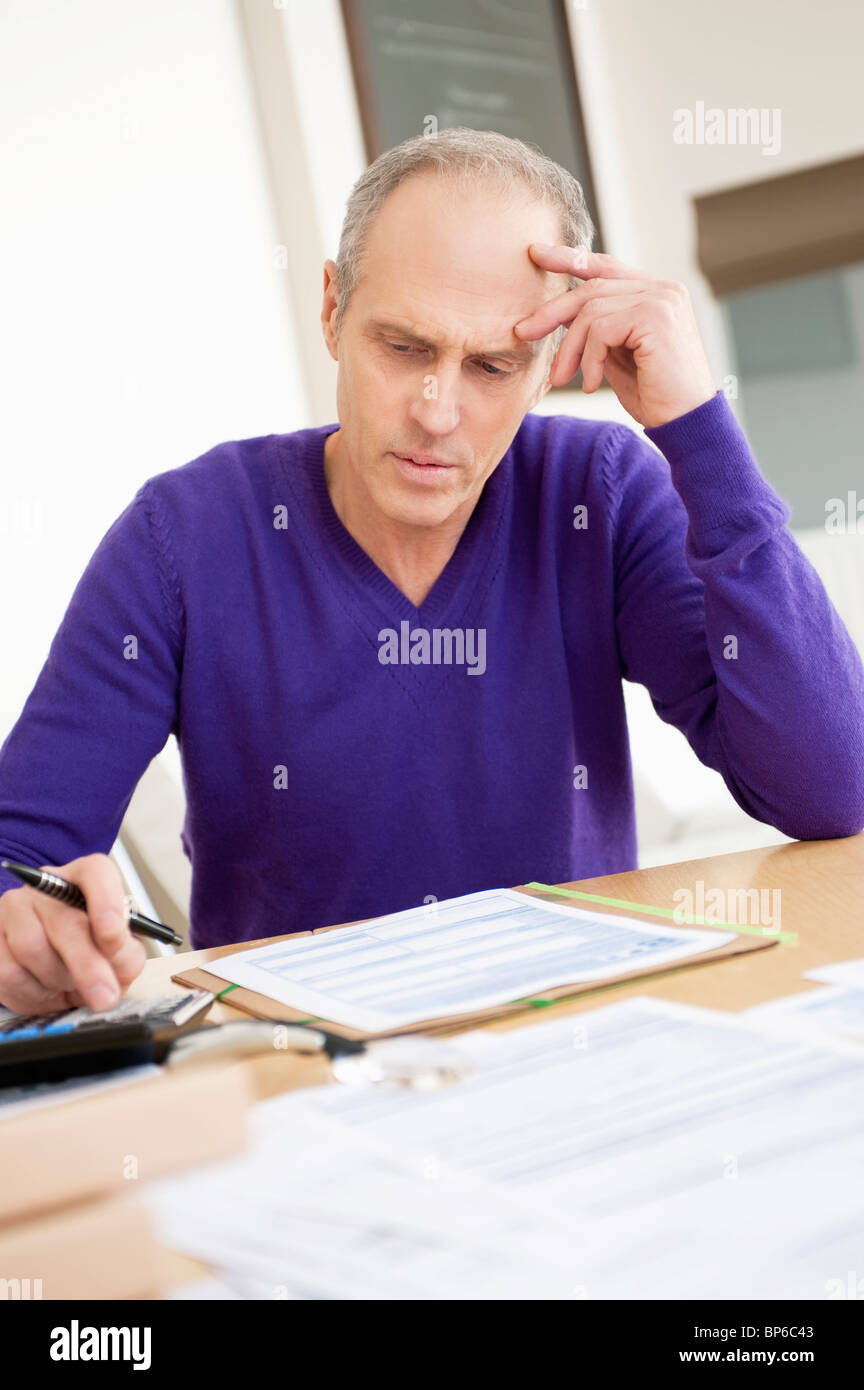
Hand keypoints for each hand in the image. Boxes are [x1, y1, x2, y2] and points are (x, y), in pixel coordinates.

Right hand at [0, 853, 146, 1013]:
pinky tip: (48, 992)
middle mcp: (48, 887)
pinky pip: (9, 973)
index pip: (95, 872)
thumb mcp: (119, 950)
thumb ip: (125, 956)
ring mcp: (14, 909)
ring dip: (58, 981)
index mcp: (86, 878)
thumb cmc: (92, 950)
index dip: (106, 903)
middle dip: (87, 965)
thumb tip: (115, 972)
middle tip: (104, 996)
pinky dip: (34, 995)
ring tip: (71, 986)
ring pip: (32, 949)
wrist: (54, 962)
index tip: (113, 936)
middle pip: (64, 920)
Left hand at [515, 246, 716, 428]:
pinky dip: (587, 360)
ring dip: (569, 349)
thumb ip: (600, 331)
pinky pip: (601, 329)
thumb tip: (561, 316)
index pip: (606, 267)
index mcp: (656, 293)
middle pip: (591, 288)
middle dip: (552, 312)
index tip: (536, 254)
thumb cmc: (656, 396)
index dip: (569, 258)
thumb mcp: (619, 357)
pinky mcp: (656, 316)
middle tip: (523, 332)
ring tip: (562, 378)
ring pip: (591, 311)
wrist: (688, 424)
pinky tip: (590, 384)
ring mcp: (662, 299)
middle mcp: (663, 289)